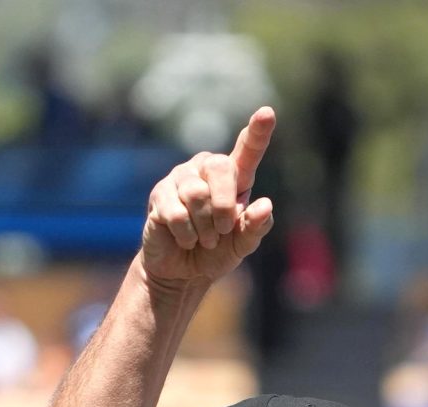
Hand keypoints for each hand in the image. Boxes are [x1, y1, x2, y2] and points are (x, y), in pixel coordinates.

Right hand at [139, 108, 275, 288]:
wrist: (182, 272)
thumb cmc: (216, 252)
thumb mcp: (241, 245)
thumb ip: (255, 227)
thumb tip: (265, 205)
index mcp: (233, 177)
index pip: (247, 151)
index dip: (257, 133)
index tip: (267, 112)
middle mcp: (205, 169)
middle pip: (220, 167)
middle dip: (225, 204)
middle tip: (223, 229)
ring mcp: (180, 179)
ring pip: (197, 194)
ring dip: (205, 227)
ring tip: (204, 240)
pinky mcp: (160, 195)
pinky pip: (178, 213)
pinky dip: (187, 235)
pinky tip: (186, 240)